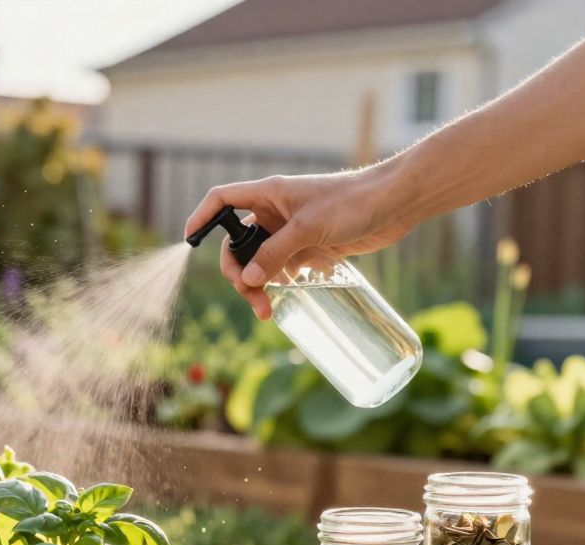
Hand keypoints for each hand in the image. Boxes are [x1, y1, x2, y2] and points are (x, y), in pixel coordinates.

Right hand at [184, 167, 415, 319]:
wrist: (395, 203)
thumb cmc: (353, 201)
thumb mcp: (309, 227)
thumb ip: (276, 252)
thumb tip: (249, 279)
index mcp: (268, 195)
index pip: (222, 200)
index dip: (202, 218)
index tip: (188, 239)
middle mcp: (275, 212)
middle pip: (237, 243)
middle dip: (238, 272)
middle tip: (250, 295)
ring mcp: (291, 230)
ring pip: (260, 260)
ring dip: (258, 284)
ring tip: (268, 310)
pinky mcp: (310, 246)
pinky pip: (282, 268)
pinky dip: (279, 283)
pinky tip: (289, 295)